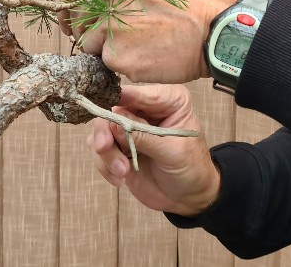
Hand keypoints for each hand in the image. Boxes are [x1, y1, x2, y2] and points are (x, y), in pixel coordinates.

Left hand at [57, 0, 250, 83]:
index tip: (74, 7)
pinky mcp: (119, 58)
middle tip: (116, 30)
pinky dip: (124, 63)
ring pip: (90, 42)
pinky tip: (150, 55)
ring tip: (141, 42)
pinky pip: (109, 62)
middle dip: (90, 24)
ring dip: (107, 45)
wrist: (227, 26)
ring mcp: (110, 27)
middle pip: (77, 16)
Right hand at [87, 84, 219, 216]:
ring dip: (107, 153)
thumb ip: (144, 137)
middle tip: (103, 147)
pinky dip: (105, 165)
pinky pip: (99, 150)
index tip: (108, 109)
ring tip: (122, 172)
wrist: (188, 198)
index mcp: (168, 100)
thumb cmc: (191, 168)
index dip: (121, 98)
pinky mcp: (119, 147)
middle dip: (106, 131)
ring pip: (102, 130)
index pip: (140, 93)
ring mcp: (130, 128)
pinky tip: (120, 179)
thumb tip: (114, 123)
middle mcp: (146, 109)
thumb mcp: (172, 152)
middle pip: (113, 108)